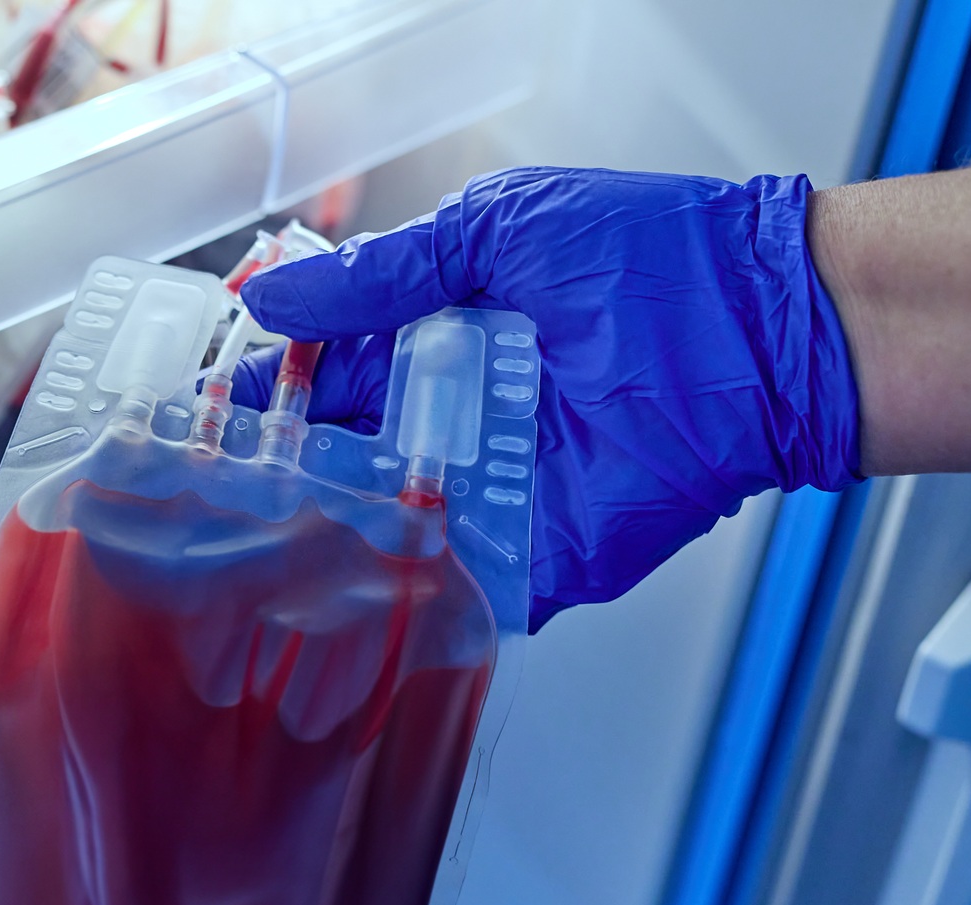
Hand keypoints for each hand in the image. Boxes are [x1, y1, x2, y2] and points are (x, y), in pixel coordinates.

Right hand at [232, 167, 861, 631]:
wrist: (765, 332)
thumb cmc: (651, 262)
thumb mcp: (496, 232)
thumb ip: (382, 278)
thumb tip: (271, 303)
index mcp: (440, 344)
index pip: (327, 382)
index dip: (267, 399)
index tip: (206, 417)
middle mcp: (455, 426)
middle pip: (339, 467)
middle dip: (274, 483)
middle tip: (205, 497)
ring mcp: (487, 498)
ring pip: (376, 536)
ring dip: (315, 547)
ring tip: (241, 557)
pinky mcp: (530, 560)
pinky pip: (449, 593)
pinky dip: (394, 605)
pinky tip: (329, 606)